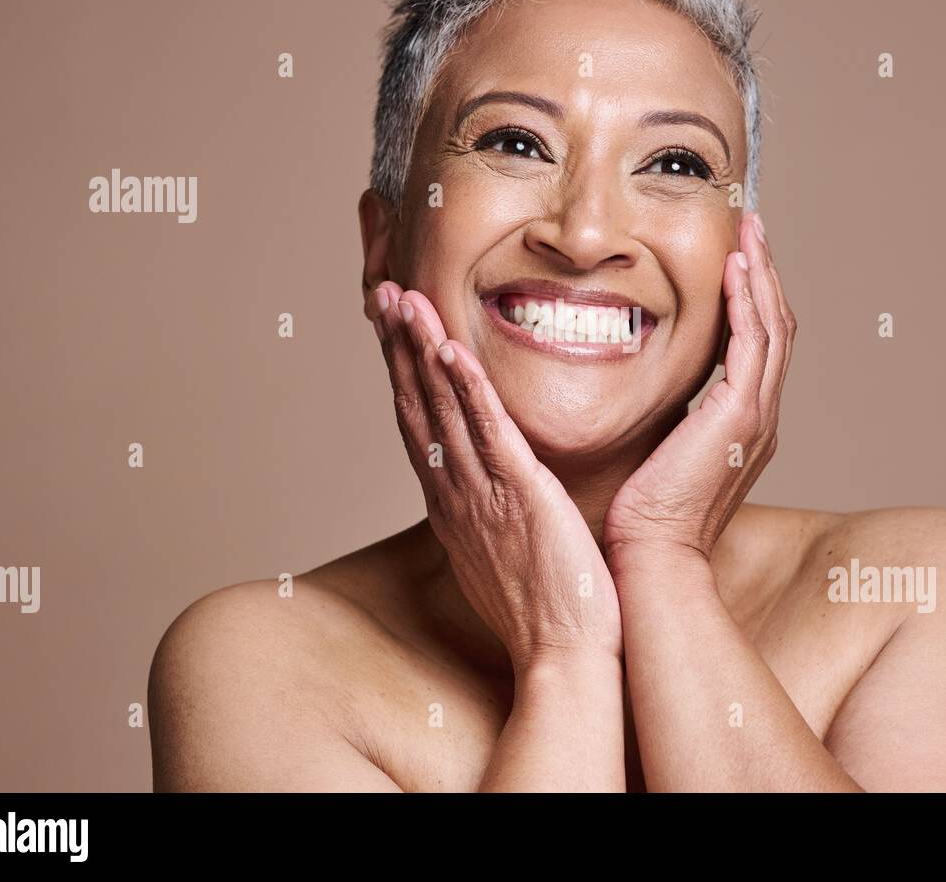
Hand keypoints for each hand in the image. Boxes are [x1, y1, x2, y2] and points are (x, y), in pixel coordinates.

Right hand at [371, 281, 621, 672]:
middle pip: (416, 405)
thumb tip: (487, 484)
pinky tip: (451, 350)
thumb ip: (489, 507)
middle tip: (382, 292)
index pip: (419, 422)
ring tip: (403, 299)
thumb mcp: (501, 547)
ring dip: (420, 350)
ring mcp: (481, 493)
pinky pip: (487, 433)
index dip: (402, 370)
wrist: (562, 652)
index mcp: (452, 501)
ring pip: (441, 408)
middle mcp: (454, 492)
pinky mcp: (518, 495)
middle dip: (397, 345)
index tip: (393, 324)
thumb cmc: (542, 605)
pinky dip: (466, 390)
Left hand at [602, 211, 795, 565]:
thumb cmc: (644, 515)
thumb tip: (650, 395)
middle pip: (776, 326)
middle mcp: (761, 416)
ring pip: (773, 327)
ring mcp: (757, 416)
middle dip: (765, 272)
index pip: (758, 345)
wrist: (653, 556)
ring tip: (750, 230)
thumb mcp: (660, 453)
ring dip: (762, 273)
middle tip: (753, 227)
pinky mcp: (741, 416)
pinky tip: (735, 267)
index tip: (737, 256)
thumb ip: (668, 419)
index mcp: (743, 424)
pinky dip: (749, 300)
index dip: (753, 296)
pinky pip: (753, 343)